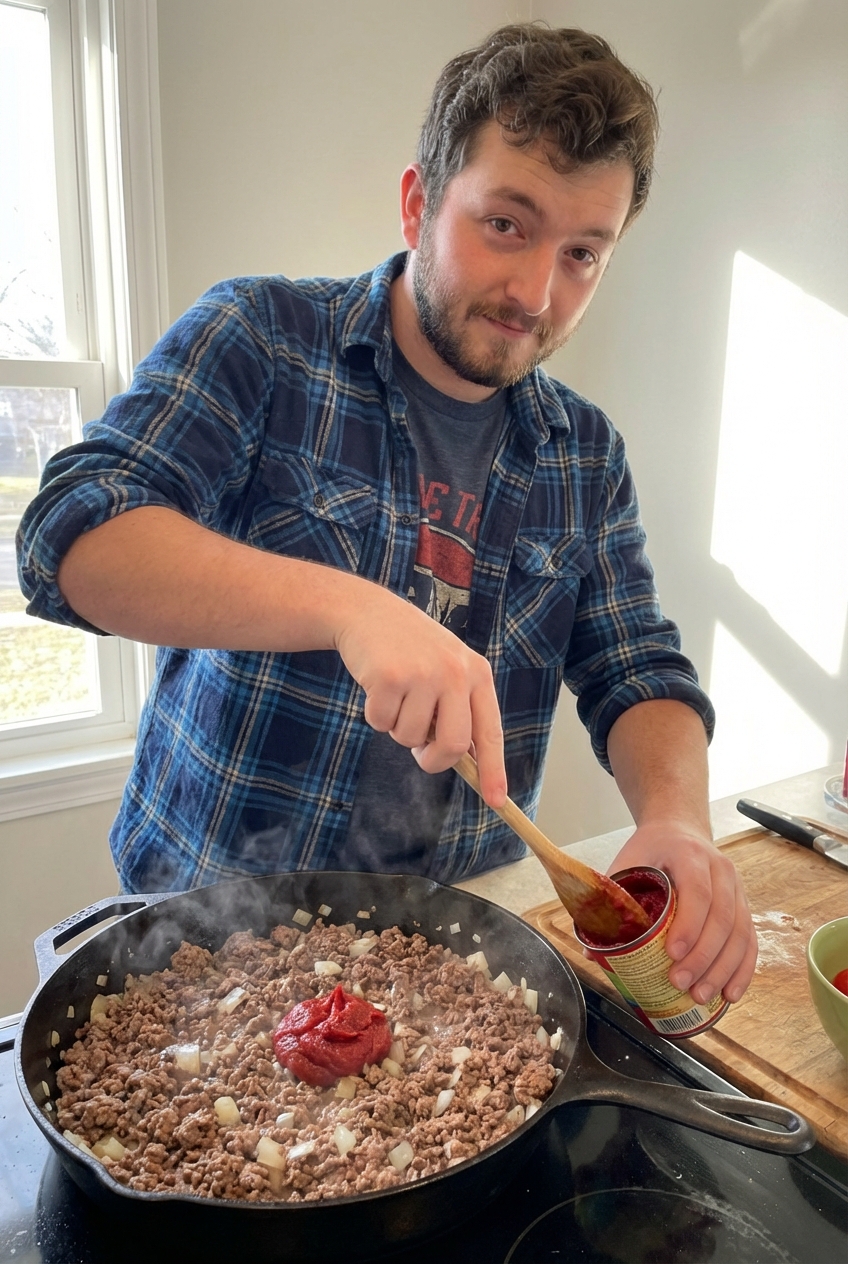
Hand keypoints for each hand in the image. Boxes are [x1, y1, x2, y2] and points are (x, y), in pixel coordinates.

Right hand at [333, 584, 505, 807]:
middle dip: (433, 760)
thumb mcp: (446, 669)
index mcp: (477, 673)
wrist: (368, 612)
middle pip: (453, 746)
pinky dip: (375, 714)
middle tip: (421, 753)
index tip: (497, 800)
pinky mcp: (390, 677)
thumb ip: (458, 709)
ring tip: (396, 694)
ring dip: (397, 727)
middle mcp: (455, 673)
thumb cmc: (409, 648)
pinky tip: (377, 685)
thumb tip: (465, 761)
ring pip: (410, 738)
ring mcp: (423, 674)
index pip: (489, 731)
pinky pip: (381, 723)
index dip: (493, 770)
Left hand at [608, 820, 757, 1003]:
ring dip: (723, 969)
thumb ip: (610, 901)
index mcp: (690, 855)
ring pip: (740, 932)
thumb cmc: (652, 850)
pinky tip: (730, 993)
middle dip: (703, 956)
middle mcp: (720, 869)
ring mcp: (737, 888)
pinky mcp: (743, 905)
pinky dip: (743, 969)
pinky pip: (750, 940)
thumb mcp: (628, 862)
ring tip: (702, 996)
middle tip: (681, 984)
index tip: (672, 954)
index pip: (697, 891)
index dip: (689, 925)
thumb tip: (592, 953)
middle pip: (722, 917)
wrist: (679, 829)